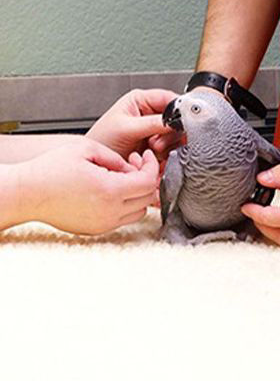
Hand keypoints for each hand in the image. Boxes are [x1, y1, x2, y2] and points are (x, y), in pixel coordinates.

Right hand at [22, 138, 159, 234]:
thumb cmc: (51, 170)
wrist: (27, 194)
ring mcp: (102, 224)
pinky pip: (122, 219)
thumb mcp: (87, 150)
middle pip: (147, 199)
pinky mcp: (95, 230)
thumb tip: (132, 167)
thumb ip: (116, 158)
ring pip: (138, 212)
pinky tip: (112, 188)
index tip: (145, 155)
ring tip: (123, 176)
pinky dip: (125, 205)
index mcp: (110, 191)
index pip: (148, 182)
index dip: (151, 165)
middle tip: (134, 162)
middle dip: (147, 177)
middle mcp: (109, 212)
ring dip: (138, 193)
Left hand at [87, 87, 181, 160]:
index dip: (179, 109)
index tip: (184, 120)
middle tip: (158, 141)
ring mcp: (154, 132)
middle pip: (176, 118)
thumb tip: (176, 120)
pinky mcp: (156, 148)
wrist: (94, 166)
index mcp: (141, 101)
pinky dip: (168, 154)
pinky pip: (171, 148)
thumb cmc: (101, 141)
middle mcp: (149, 114)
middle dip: (171, 131)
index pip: (169, 98)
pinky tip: (156, 157)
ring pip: (175, 135)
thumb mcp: (126, 129)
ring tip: (153, 149)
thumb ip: (152, 123)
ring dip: (169, 144)